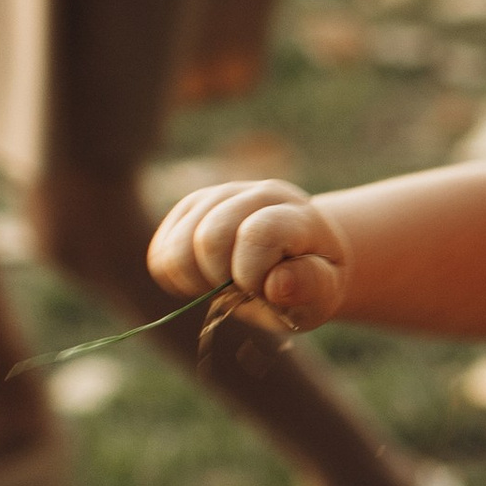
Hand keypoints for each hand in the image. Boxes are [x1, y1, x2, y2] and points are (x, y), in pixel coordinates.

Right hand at [147, 177, 349, 337]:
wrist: (297, 255)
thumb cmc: (310, 279)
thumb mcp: (325, 292)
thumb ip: (312, 287)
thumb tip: (278, 283)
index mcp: (293, 212)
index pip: (258, 233)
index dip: (253, 275)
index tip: (264, 292)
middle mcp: (252, 193)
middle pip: (210, 237)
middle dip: (222, 280)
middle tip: (244, 290)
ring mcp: (216, 197)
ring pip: (176, 247)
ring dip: (198, 281)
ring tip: (226, 285)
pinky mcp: (188, 211)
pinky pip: (159, 255)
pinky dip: (178, 278)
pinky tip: (205, 279)